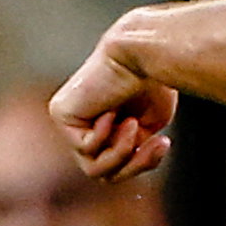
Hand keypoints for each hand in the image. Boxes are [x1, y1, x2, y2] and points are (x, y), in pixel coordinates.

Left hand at [52, 34, 173, 181]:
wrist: (143, 52)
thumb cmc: (153, 81)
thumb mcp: (149, 126)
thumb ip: (132, 149)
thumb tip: (118, 169)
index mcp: (105, 127)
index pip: (117, 166)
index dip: (142, 163)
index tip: (165, 143)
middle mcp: (84, 124)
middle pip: (106, 172)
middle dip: (134, 164)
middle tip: (157, 143)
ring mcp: (70, 120)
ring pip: (93, 168)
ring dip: (120, 153)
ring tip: (133, 126)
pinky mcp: (61, 113)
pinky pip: (84, 149)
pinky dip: (104, 137)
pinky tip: (112, 115)